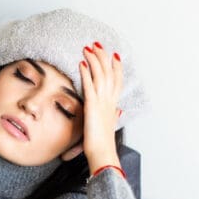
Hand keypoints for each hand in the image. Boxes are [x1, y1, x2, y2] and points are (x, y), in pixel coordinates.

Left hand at [79, 42, 122, 163]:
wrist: (103, 153)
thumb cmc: (103, 144)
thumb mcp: (109, 127)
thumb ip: (112, 117)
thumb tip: (118, 113)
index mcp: (113, 105)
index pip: (118, 80)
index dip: (116, 66)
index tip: (114, 55)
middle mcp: (110, 100)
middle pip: (109, 72)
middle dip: (104, 56)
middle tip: (97, 45)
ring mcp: (102, 102)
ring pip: (100, 74)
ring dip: (94, 59)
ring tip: (87, 48)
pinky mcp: (92, 106)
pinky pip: (89, 84)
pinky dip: (86, 72)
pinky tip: (81, 63)